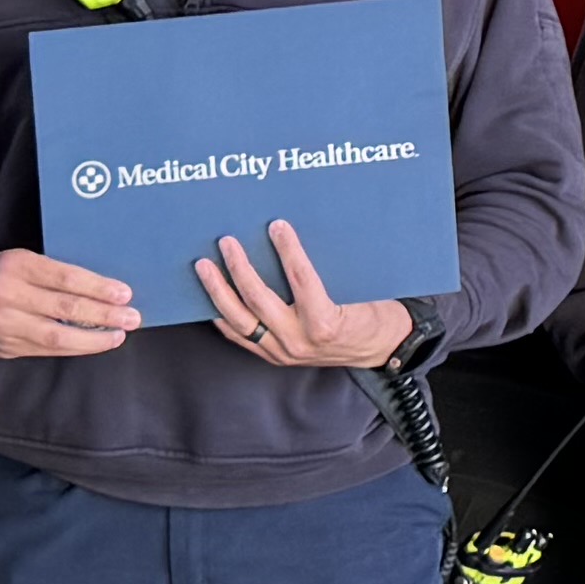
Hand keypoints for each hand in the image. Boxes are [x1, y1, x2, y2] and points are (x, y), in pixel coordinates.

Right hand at [0, 248, 139, 357]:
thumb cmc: (1, 276)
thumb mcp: (22, 262)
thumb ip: (54, 273)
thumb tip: (104, 289)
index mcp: (16, 265)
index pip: (66, 278)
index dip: (98, 287)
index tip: (124, 294)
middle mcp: (8, 294)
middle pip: (66, 308)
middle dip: (104, 315)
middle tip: (132, 317)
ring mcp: (6, 324)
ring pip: (58, 336)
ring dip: (94, 338)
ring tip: (118, 335)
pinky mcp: (6, 347)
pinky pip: (48, 350)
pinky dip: (76, 347)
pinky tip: (95, 343)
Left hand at [195, 220, 412, 372]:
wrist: (379, 350)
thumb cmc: (372, 316)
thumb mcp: (359, 291)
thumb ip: (329, 271)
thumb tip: (295, 239)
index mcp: (324, 323)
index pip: (300, 279)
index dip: (288, 249)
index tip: (277, 225)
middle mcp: (298, 341)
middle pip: (258, 300)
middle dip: (238, 268)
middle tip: (226, 242)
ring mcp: (282, 352)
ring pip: (239, 320)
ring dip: (218, 291)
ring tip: (204, 267)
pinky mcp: (273, 357)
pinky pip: (239, 336)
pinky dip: (222, 315)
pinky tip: (212, 297)